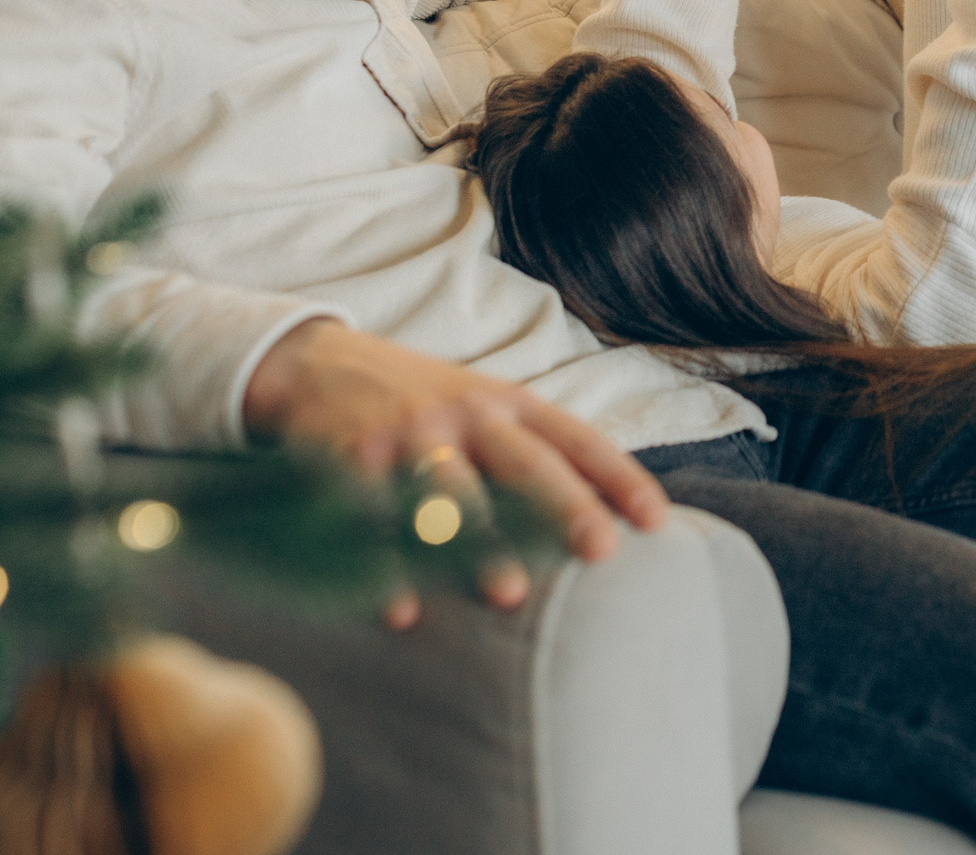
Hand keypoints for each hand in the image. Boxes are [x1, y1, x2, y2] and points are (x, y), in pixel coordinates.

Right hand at [243, 319, 669, 618]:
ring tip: (510, 593)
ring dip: (481, 543)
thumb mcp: (484, 408)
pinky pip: (374, 519)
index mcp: (509, 405)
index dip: (619, 478)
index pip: (577, 439)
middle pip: (526, 461)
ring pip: (453, 492)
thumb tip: (611, 515)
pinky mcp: (352, 458)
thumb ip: (536, 452)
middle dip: (565, 505)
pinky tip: (404, 611)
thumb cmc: (422, 404)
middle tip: (601, 549)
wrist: (318, 364)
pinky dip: (387, 569)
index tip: (657, 522)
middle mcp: (467, 415)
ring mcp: (409, 434)